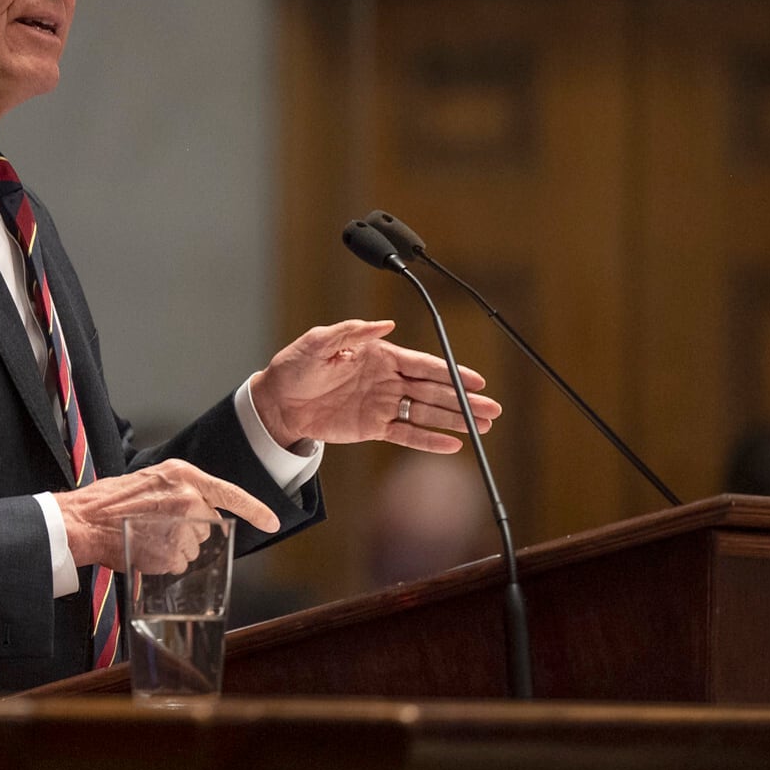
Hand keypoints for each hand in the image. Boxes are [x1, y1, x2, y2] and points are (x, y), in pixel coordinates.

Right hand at [53, 459, 280, 569]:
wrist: (85, 519)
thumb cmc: (111, 500)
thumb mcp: (153, 480)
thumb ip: (181, 491)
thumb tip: (202, 509)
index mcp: (184, 476)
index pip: (230, 493)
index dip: (255, 509)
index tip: (273, 522)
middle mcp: (188, 498)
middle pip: (209, 524)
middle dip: (191, 530)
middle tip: (160, 526)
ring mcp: (182, 527)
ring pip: (196, 547)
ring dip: (177, 547)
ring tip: (149, 537)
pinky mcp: (172, 552)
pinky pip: (180, 564)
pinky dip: (165, 563)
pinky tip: (147, 550)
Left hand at [249, 319, 500, 454]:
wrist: (276, 401)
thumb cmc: (295, 366)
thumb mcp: (318, 341)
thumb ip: (351, 332)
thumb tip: (385, 325)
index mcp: (379, 356)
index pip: (423, 365)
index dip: (452, 373)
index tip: (477, 381)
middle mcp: (387, 380)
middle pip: (433, 391)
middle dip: (464, 400)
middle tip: (493, 409)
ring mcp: (382, 405)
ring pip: (426, 413)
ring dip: (454, 420)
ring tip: (484, 427)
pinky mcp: (373, 428)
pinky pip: (406, 435)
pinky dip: (428, 440)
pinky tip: (452, 444)